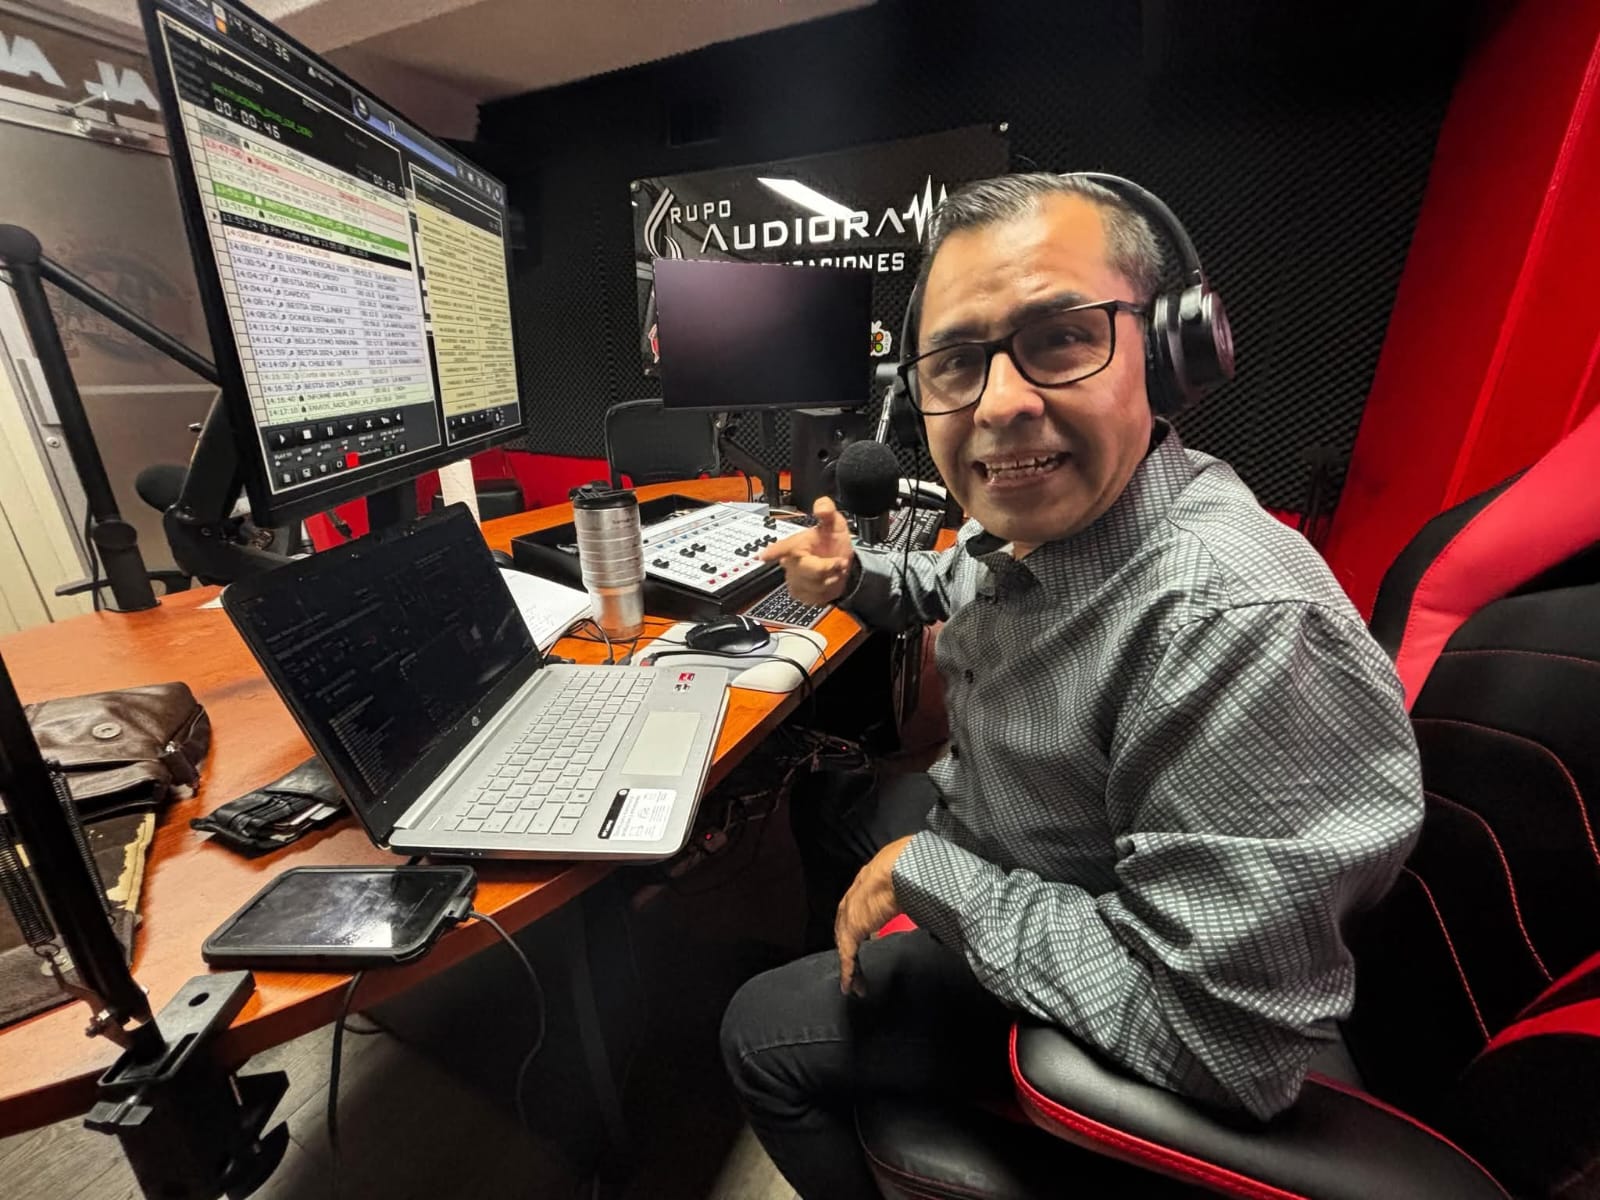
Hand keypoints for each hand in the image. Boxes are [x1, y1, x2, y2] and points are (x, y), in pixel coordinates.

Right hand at [758, 497, 855, 605]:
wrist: (841, 565)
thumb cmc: (833, 543)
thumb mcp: (835, 523)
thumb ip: (828, 510)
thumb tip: (820, 507)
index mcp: (796, 543)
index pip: (782, 547)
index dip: (773, 551)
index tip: (763, 556)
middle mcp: (790, 562)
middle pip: (806, 569)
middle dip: (827, 567)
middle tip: (838, 561)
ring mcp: (793, 579)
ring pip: (813, 585)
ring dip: (830, 578)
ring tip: (833, 569)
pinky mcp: (799, 593)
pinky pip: (815, 596)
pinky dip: (828, 590)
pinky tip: (828, 580)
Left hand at [835, 834, 913, 995]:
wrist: (899, 869)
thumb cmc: (908, 866)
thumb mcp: (908, 877)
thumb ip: (910, 889)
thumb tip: (927, 895)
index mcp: (866, 883)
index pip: (857, 909)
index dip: (859, 926)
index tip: (868, 938)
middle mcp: (853, 899)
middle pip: (846, 929)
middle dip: (850, 948)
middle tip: (856, 966)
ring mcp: (850, 915)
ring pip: (845, 945)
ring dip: (850, 965)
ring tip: (856, 983)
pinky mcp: (852, 930)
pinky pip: (848, 957)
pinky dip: (849, 973)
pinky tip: (851, 986)